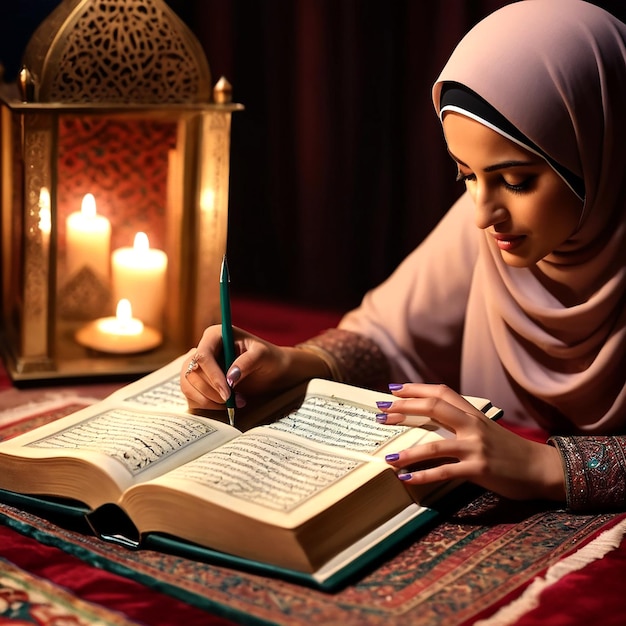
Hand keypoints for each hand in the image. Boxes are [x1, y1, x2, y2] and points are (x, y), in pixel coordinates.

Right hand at [180, 325, 331, 409]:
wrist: (271, 371)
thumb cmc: (268, 358)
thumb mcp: (262, 355)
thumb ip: (248, 362)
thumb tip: (230, 377)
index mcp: (215, 335)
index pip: (203, 355)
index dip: (213, 376)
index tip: (227, 393)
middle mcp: (203, 348)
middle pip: (193, 372)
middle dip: (212, 391)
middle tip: (233, 401)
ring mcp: (198, 366)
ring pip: (188, 385)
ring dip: (209, 399)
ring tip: (233, 403)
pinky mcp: (198, 381)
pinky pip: (191, 395)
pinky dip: (206, 405)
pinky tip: (225, 405)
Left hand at [379, 383, 565, 501]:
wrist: (541, 468)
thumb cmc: (510, 450)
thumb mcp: (486, 428)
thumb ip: (462, 421)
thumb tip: (431, 419)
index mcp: (473, 413)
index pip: (440, 392)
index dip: (414, 388)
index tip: (392, 389)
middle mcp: (472, 425)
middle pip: (433, 408)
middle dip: (403, 409)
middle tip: (380, 413)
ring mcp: (476, 446)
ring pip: (434, 444)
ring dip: (408, 451)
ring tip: (387, 456)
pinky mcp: (479, 469)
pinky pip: (445, 471)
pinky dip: (423, 475)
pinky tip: (407, 478)